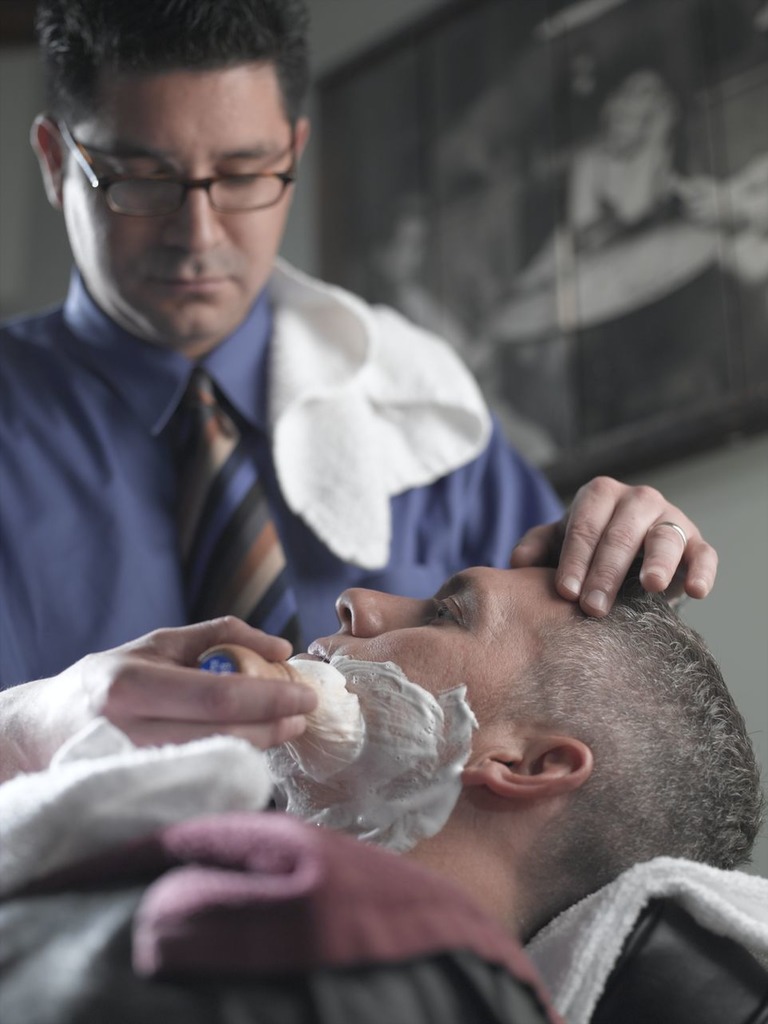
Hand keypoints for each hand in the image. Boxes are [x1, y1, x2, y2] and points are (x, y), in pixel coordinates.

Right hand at [0, 618, 317, 780]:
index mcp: (130, 685)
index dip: (269, 698)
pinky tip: (246, 750)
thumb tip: (281, 649)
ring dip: (258, 747)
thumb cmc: (109, 678)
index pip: (217, 696)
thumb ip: (221, 635)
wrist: (42, 730)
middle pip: (220, 734)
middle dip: (272, 726)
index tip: (304, 695)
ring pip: (212, 763)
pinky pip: (197, 783)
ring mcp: (128, 772)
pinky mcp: (134, 798)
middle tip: (301, 716)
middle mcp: (126, 731)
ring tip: (282, 730)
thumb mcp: (158, 643)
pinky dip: (230, 766)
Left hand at [510, 476, 717, 615]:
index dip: (574, 559)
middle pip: (620, 534)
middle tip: (594, 608)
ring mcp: (670, 519)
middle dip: (605, 572)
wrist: (629, 554)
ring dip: (657, 563)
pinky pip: (703, 554)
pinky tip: (697, 592)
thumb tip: (516, 562)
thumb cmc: (588, 546)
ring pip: (665, 537)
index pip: (584, 526)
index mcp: (599, 495)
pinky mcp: (696, 542)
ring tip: (651, 586)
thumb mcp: (560, 542)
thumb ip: (538, 546)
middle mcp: (637, 500)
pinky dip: (702, 571)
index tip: (565, 592)